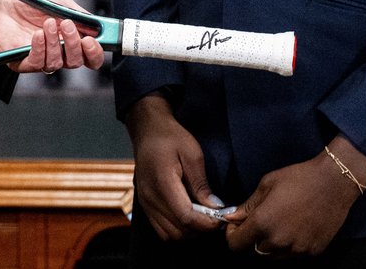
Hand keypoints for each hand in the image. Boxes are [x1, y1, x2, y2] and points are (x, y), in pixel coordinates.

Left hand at [0, 0, 105, 73]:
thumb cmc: (29, 3)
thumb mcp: (57, 2)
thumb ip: (77, 12)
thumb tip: (95, 24)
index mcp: (70, 40)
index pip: (89, 57)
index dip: (94, 53)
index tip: (92, 40)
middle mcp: (58, 53)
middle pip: (76, 63)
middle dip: (75, 45)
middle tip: (68, 25)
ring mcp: (40, 59)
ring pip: (57, 64)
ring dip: (55, 43)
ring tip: (48, 23)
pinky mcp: (22, 63)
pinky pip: (36, 63)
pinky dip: (40, 48)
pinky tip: (37, 34)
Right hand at [125, 94, 223, 239]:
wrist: (147, 131)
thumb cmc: (171, 138)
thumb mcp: (192, 154)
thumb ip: (201, 184)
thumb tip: (215, 207)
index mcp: (163, 182)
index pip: (186, 217)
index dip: (206, 224)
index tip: (221, 219)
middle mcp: (150, 197)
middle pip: (178, 231)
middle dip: (199, 229)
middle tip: (214, 217)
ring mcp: (145, 203)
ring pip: (169, 234)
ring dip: (188, 232)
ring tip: (201, 217)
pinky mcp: (144, 205)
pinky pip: (160, 229)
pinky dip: (176, 229)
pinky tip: (187, 215)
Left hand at [223, 137, 365, 256]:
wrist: (334, 182)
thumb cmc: (300, 179)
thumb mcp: (267, 185)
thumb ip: (247, 206)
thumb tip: (232, 217)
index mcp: (263, 223)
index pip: (236, 245)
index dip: (232, 235)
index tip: (237, 225)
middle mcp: (278, 241)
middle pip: (254, 251)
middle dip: (253, 238)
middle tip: (260, 220)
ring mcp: (297, 249)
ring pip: (274, 255)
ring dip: (271, 243)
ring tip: (280, 222)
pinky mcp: (312, 252)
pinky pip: (293, 254)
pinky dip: (290, 245)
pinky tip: (295, 226)